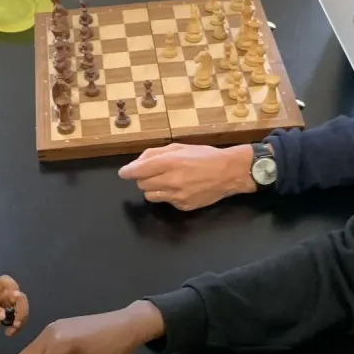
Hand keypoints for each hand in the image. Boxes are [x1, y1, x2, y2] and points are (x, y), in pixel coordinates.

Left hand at [0, 275, 28, 335]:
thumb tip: (4, 315)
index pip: (6, 281)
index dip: (13, 287)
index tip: (15, 297)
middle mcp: (5, 293)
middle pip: (20, 297)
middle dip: (21, 309)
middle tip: (16, 323)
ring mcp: (9, 303)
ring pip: (22, 308)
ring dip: (21, 319)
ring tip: (11, 330)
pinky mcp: (11, 313)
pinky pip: (19, 317)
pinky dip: (17, 325)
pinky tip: (9, 332)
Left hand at [118, 143, 254, 210]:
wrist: (229, 172)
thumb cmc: (205, 156)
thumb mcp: (180, 147)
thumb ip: (156, 153)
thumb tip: (138, 161)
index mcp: (170, 162)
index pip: (138, 171)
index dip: (127, 172)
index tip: (123, 173)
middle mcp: (171, 180)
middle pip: (142, 184)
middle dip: (143, 178)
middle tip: (154, 173)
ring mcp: (177, 196)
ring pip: (150, 196)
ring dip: (153, 188)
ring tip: (166, 181)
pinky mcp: (184, 206)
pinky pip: (166, 202)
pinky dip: (168, 195)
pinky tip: (181, 188)